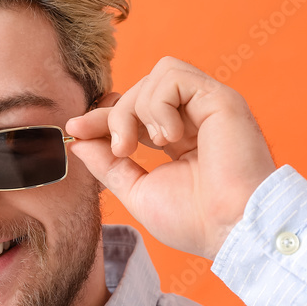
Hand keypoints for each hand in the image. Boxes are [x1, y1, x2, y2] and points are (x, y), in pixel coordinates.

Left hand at [66, 56, 275, 259]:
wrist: (232, 229)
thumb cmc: (195, 220)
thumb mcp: (138, 191)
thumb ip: (109, 165)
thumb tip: (80, 143)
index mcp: (180, 139)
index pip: (133, 112)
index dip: (102, 117)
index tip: (74, 129)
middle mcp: (195, 118)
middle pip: (139, 89)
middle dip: (115, 115)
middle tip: (121, 150)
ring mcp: (208, 106)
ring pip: (155, 76)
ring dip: (138, 110)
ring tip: (152, 145)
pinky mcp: (220, 98)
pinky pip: (172, 76)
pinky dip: (159, 105)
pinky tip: (171, 137)